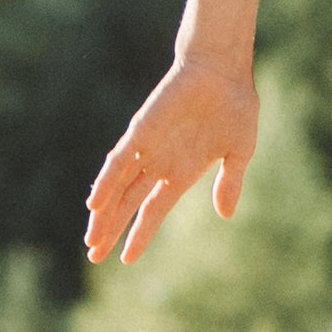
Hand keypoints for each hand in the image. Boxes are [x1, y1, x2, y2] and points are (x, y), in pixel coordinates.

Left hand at [85, 53, 257, 263]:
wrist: (224, 70)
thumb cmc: (235, 107)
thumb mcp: (240, 152)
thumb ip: (230, 182)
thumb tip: (225, 215)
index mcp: (182, 173)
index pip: (153, 212)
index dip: (140, 235)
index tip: (126, 260)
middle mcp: (159, 165)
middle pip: (128, 205)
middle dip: (111, 230)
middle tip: (94, 256)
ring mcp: (148, 149)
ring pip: (118, 188)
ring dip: (104, 214)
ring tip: (91, 241)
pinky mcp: (141, 132)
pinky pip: (119, 162)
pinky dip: (106, 182)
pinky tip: (94, 203)